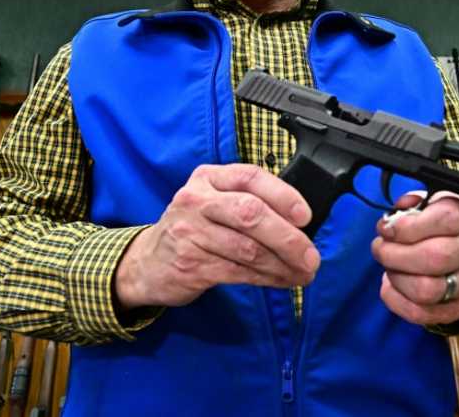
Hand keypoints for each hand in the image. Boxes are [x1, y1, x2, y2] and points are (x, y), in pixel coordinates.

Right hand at [115, 163, 320, 308]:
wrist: (147, 262)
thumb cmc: (193, 230)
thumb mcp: (213, 204)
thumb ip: (248, 203)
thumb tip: (301, 224)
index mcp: (208, 178)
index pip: (250, 177)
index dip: (283, 195)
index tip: (306, 216)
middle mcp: (196, 200)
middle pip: (251, 213)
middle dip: (288, 238)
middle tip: (311, 256)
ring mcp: (190, 231)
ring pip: (247, 248)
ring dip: (282, 265)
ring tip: (303, 273)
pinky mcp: (190, 263)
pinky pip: (238, 271)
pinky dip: (266, 278)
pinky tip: (282, 281)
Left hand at [371, 191, 458, 325]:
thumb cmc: (435, 222)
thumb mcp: (425, 203)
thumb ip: (408, 205)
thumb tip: (392, 221)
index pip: (448, 217)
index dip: (409, 226)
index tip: (386, 229)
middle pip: (437, 257)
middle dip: (395, 254)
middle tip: (379, 249)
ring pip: (428, 290)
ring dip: (397, 278)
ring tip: (389, 267)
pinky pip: (423, 313)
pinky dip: (397, 301)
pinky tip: (390, 286)